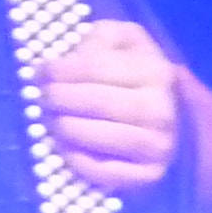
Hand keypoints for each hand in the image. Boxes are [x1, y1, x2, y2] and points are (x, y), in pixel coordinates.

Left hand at [36, 19, 182, 196]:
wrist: (170, 115)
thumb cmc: (133, 74)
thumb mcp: (122, 42)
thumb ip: (100, 38)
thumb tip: (68, 58)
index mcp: (154, 70)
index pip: (96, 68)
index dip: (61, 70)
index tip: (41, 73)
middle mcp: (160, 108)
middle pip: (97, 102)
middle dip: (61, 99)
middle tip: (43, 98)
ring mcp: (158, 144)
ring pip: (102, 136)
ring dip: (68, 128)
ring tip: (52, 121)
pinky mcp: (149, 174)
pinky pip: (108, 172)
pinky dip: (81, 162)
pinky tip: (66, 149)